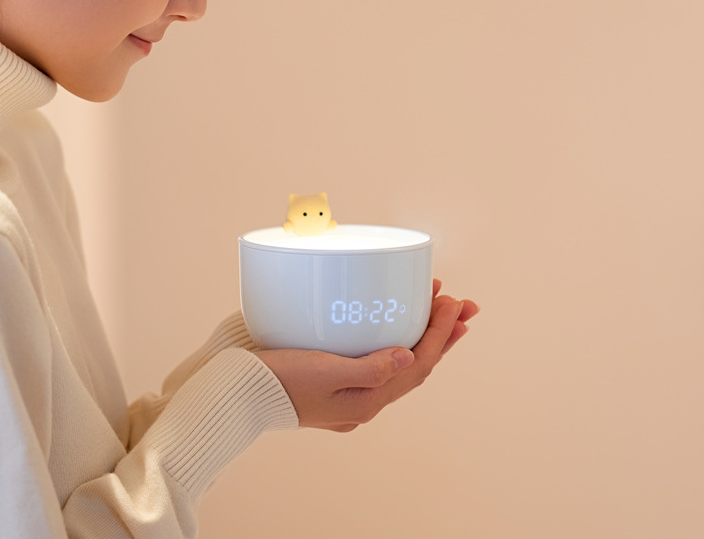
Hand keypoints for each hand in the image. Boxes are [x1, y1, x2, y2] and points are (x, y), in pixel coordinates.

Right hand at [255, 280, 477, 431]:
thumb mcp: (325, 373)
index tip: (454, 302)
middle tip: (463, 306)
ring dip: (423, 336)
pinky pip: (380, 360)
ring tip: (441, 310)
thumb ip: (369, 368)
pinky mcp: (336, 379)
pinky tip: (396, 328)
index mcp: (366, 401)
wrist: (240, 393)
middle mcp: (364, 400)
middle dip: (442, 334)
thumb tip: (409, 357)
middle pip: (416, 364)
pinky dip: (397, 340)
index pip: (418, 364)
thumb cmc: (278, 380)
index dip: (440, 334)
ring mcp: (351, 392)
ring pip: (400, 362)